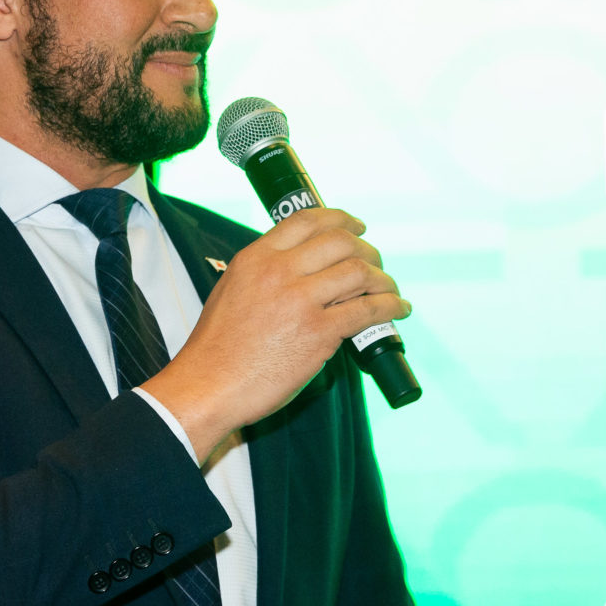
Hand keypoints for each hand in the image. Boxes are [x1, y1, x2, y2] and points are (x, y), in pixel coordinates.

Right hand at [141, 209, 408, 460]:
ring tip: (389, 290)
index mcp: (256, 258)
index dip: (340, 219)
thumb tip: (300, 271)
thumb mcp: (231, 290)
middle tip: (375, 263)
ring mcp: (301, 300)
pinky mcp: (319, 332)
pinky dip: (390, 307)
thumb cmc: (216, 348)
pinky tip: (397, 309)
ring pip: (360, 272)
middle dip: (367, 250)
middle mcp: (279, 271)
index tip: (356, 227)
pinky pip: (367, 310)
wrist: (208, 386)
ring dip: (383, 279)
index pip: (307, 221)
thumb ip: (263, 273)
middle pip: (340, 242)